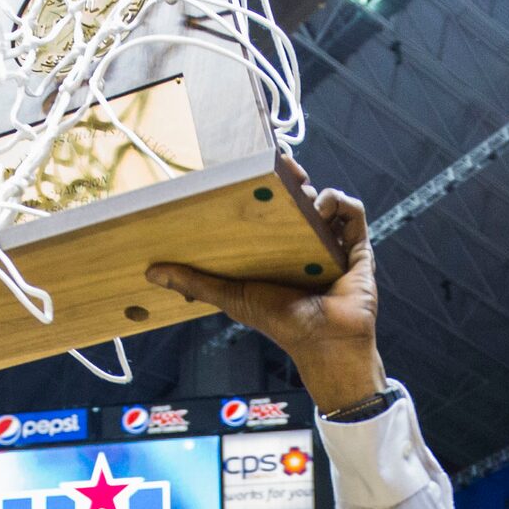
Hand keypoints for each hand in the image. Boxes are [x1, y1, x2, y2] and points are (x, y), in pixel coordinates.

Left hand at [145, 160, 385, 414]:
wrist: (323, 343)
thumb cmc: (282, 324)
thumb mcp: (232, 297)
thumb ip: (195, 282)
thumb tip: (151, 272)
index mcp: (278, 250)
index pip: (271, 207)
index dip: (265, 184)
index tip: (253, 165)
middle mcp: (304, 243)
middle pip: (298, 197)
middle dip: (290, 177)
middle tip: (279, 166)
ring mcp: (332, 244)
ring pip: (325, 200)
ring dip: (313, 190)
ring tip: (299, 194)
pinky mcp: (357, 247)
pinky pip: (353, 212)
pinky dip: (340, 203)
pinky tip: (322, 209)